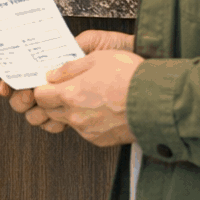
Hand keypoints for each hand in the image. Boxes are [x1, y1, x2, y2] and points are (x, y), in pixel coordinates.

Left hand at [0, 29, 135, 134]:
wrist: (160, 102)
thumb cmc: (131, 76)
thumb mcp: (97, 58)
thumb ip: (70, 68)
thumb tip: (52, 75)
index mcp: (70, 95)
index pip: (39, 96)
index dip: (42, 87)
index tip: (48, 82)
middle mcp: (76, 116)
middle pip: (50, 111)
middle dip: (53, 99)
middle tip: (67, 87)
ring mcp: (89, 131)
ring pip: (68, 121)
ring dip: (70, 110)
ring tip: (89, 95)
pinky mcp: (102, 140)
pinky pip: (85, 130)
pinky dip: (88, 120)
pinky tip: (101, 108)